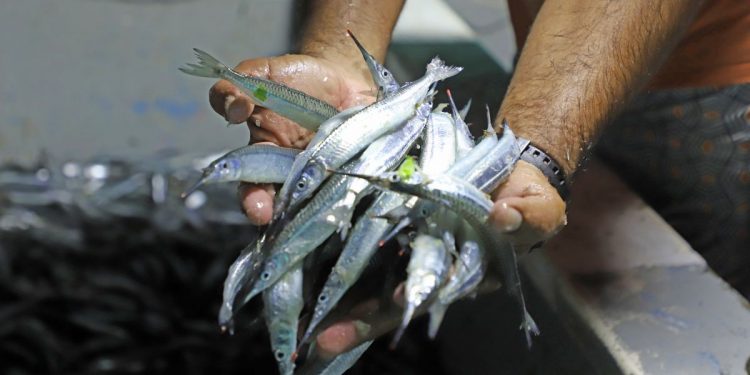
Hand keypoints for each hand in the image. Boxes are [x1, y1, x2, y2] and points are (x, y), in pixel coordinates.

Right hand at [207, 54, 374, 224]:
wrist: (343, 75)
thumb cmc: (297, 78)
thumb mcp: (262, 74)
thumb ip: (238, 85)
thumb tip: (234, 109)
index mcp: (264, 153)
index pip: (250, 185)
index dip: (251, 198)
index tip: (255, 202)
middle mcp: (291, 172)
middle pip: (280, 203)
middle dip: (271, 212)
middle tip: (266, 215)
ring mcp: (322, 174)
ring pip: (312, 200)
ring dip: (307, 207)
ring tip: (307, 208)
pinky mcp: (350, 171)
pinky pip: (347, 187)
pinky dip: (346, 191)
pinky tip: (344, 190)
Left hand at [305, 162, 566, 359]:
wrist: (502, 176)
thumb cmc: (523, 197)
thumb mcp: (538, 204)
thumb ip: (529, 212)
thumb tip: (503, 215)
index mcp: (468, 273)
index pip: (438, 290)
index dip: (417, 296)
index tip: (396, 299)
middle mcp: (433, 274)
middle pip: (394, 302)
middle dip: (362, 320)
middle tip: (326, 339)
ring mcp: (409, 259)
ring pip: (372, 288)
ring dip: (340, 306)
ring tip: (307, 329)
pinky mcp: (391, 236)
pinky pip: (362, 257)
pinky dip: (336, 270)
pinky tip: (304, 280)